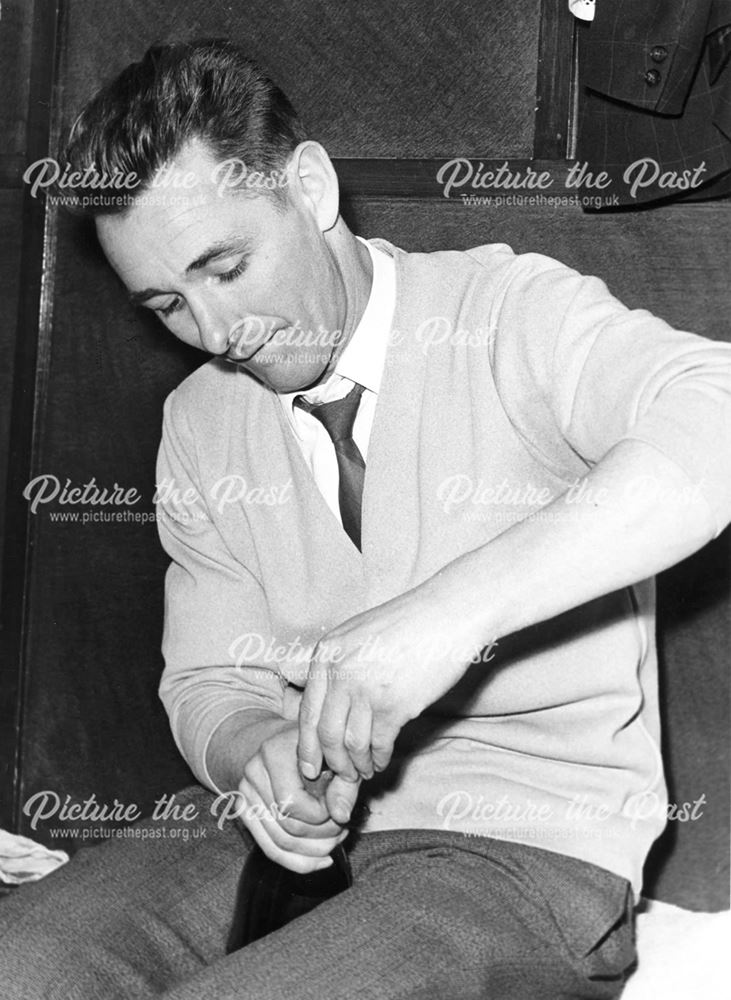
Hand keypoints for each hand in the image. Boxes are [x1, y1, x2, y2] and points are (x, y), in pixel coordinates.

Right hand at [237, 723, 359, 872]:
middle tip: (342, 829)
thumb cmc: (316, 747)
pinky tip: (322, 859)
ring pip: (278, 843)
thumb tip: (341, 816)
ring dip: (313, 851)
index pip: (293, 803)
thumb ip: (344, 783)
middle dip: (321, 836)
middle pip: (286, 827)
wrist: (285, 740)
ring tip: (335, 840)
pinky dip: (298, 861)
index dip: (321, 815)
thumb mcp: (336, 755)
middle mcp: (253, 773)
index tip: (338, 809)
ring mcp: (245, 794)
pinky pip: (270, 849)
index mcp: (274, 752)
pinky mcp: (244, 812)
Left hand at [297, 578, 481, 807]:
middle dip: (331, 762)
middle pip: (325, 734)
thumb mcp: (357, 633)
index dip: (307, 746)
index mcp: (326, 654)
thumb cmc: (408, 622)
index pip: (306, 711)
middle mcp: (340, 673)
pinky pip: (379, 744)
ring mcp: (366, 690)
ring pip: (351, 745)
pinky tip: (383, 761)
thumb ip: (338, 663)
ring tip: (365, 770)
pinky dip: (380, 759)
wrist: (447, 614)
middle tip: (340, 775)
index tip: (310, 767)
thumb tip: (328, 702)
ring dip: (357, 765)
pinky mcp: (395, 705)